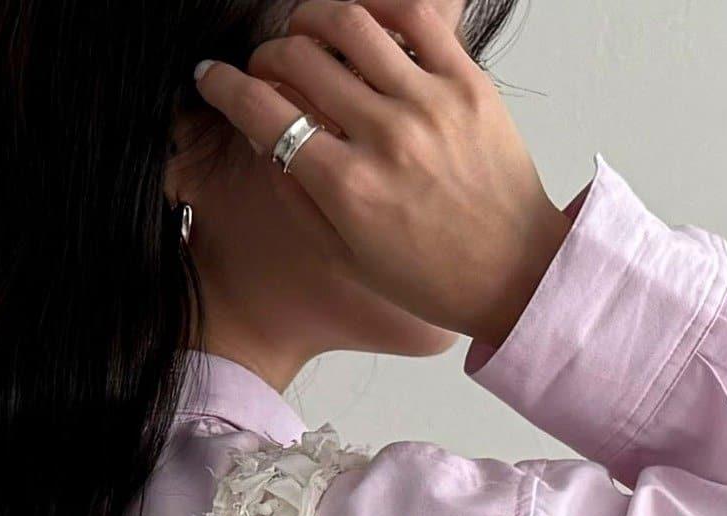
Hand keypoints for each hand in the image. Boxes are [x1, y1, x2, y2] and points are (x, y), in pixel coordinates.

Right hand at [194, 0, 570, 346]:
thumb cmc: (430, 277)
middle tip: (265, 68)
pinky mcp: (469, 83)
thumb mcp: (344, 257)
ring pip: (349, 23)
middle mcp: (386, 138)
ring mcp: (430, 104)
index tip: (212, 77)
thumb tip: (267, 138)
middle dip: (265, 56)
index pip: (264, 113)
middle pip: (298, 59)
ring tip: (306, 31)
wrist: (514, 274)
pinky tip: (362, 18)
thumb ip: (296, 196)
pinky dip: (377, 5)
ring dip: (311, 18)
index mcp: (348, 189)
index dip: (224, 87)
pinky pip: (416, 16)